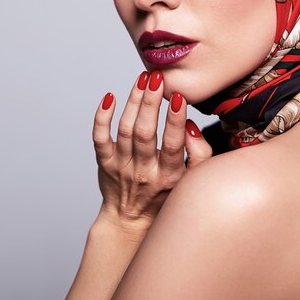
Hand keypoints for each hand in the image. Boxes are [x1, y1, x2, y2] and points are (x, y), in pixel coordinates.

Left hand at [92, 70, 211, 234]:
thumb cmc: (166, 195)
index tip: (177, 96)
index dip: (174, 119)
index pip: (172, 144)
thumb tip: (190, 125)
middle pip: (144, 133)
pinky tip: (110, 98)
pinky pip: (99, 138)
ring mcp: (121, 167)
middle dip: (149, 102)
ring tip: (142, 79)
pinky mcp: (104, 163)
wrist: (132, 221)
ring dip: (132, 101)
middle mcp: (144, 172)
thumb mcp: (192, 180)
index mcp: (169, 176)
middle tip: (156, 78)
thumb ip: (200, 153)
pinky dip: (101, 117)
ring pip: (124, 130)